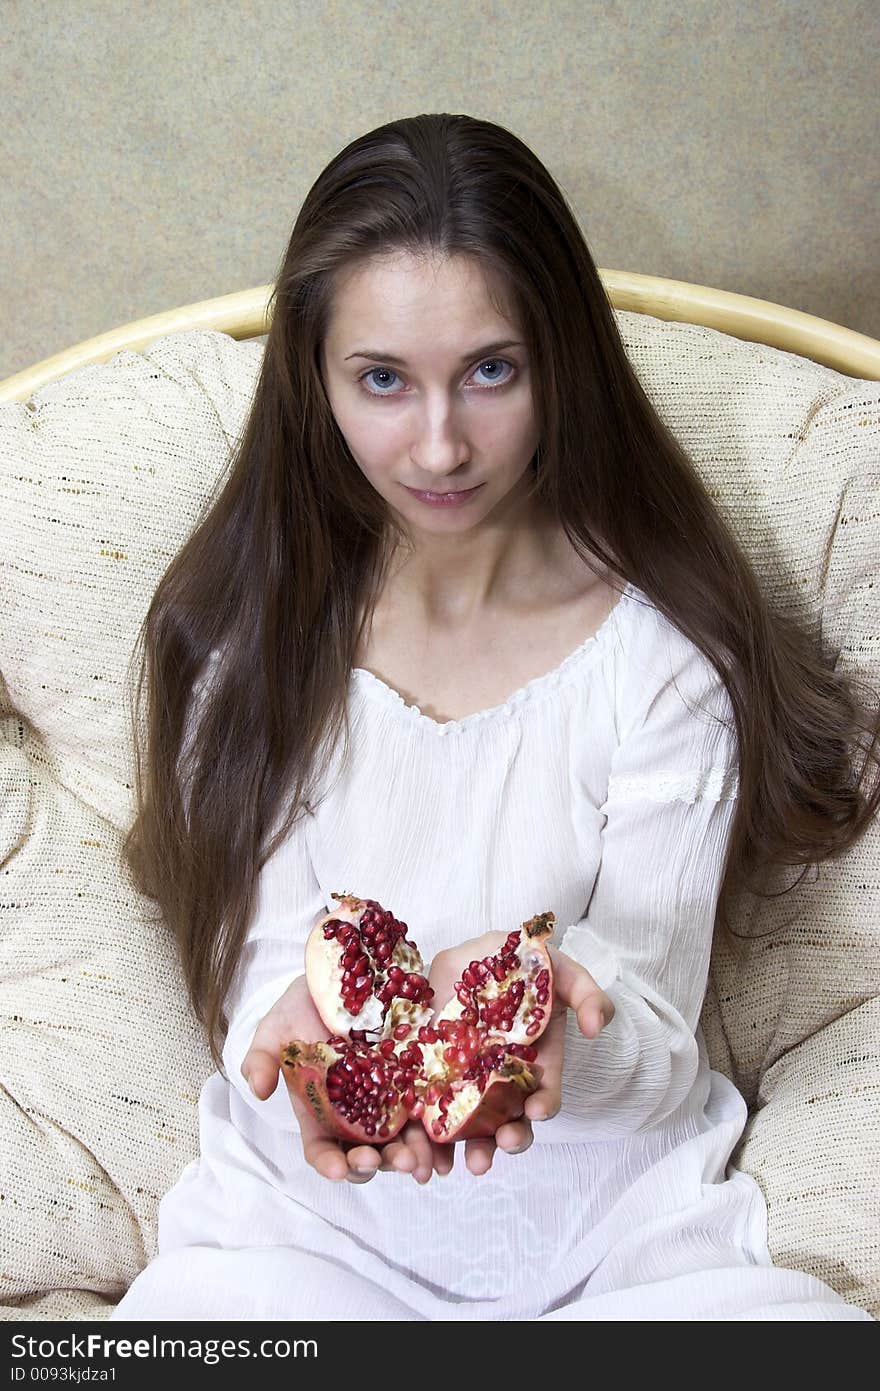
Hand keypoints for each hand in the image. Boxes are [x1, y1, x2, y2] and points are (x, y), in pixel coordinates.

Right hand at [240, 975, 454, 1185]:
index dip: (329, 1163)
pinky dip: (434, 1131)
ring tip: (416, 1160)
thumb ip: (261, 1057)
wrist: (344, 972)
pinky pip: (427, 1109)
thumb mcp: (276, 1027)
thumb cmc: (302, 1005)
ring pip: (399, 1140)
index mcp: (319, 1110)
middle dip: (373, 1165)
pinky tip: (441, 1135)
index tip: (337, 1169)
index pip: (322, 1149)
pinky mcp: (414, 1077)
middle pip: (365, 1153)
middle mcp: (355, 1112)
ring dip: (407, 1157)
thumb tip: (258, 1090)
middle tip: (381, 1161)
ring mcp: (388, 1096)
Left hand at [427, 931, 614, 1175]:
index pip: (544, 1095)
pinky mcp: (434, 1076)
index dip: (543, 1105)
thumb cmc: (523, 964)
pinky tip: (424, 1158)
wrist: (474, 955)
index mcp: (536, 1064)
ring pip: (469, 1126)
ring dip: (464, 1150)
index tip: (537, 1110)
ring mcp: (468, 1082)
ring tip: (455, 1165)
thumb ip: (586, 994)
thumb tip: (598, 1026)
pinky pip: (430, 1113)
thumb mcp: (559, 971)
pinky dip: (427, 1141)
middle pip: (508, 1121)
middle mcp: (503, 1082)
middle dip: (505, 1140)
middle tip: (496, 1148)